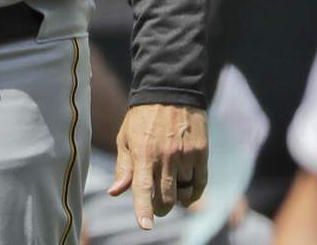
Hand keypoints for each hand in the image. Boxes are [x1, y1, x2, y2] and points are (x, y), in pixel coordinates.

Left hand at [108, 103, 208, 229]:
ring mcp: (185, 155)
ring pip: (183, 193)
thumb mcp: (126, 138)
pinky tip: (186, 191)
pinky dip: (193, 193)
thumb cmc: (142, 117)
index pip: (142, 188)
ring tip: (170, 189)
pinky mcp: (201, 153)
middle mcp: (165, 157)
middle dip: (159, 208)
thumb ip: (123, 167)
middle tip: (156, 204)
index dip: (143, 209)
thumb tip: (115, 192)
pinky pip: (199, 184)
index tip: (145, 226)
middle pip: (165, 197)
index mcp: (143, 153)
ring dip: (176, 199)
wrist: (170, 91)